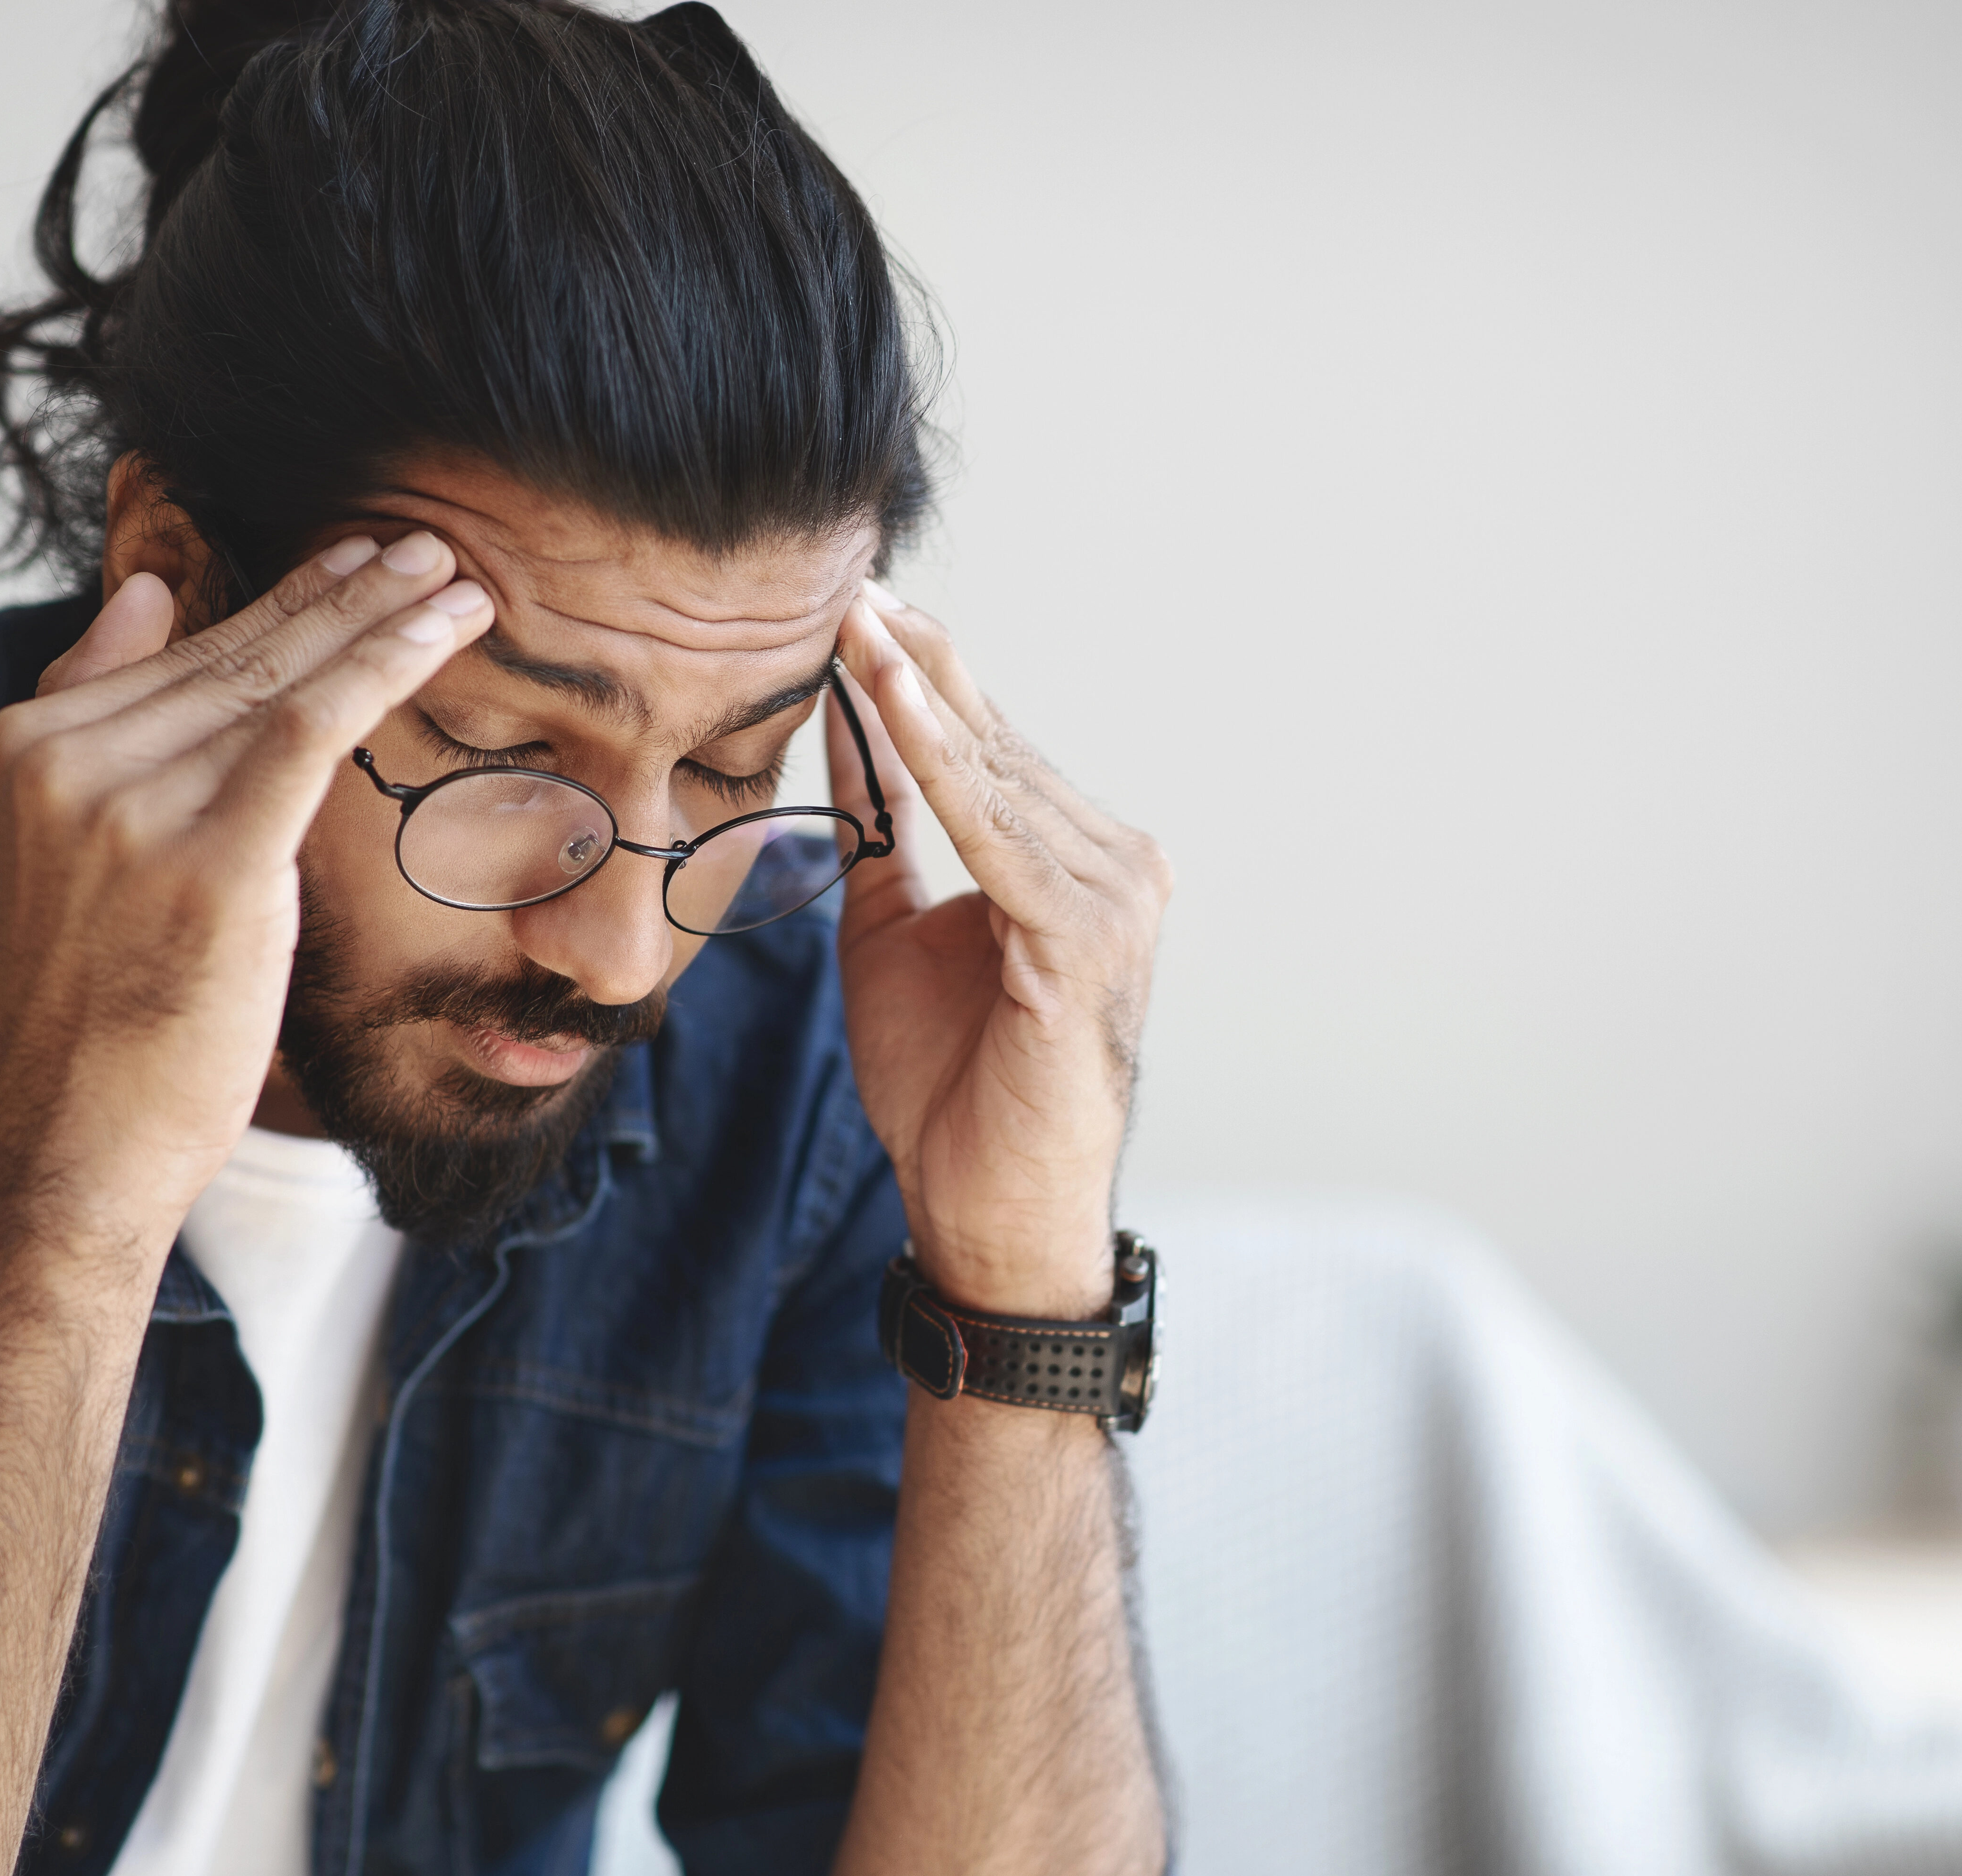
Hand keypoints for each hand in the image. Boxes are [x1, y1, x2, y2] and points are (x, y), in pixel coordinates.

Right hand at [0, 533, 490, 1227]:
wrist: (71, 1139)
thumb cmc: (92, 1011)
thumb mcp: (63, 850)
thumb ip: (95, 716)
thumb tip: (147, 593)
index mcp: (28, 747)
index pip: (181, 653)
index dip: (281, 599)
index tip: (356, 559)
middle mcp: (68, 761)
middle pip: (236, 655)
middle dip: (341, 592)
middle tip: (421, 543)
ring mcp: (132, 807)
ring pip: (280, 679)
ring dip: (380, 618)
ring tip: (453, 576)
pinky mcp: (208, 860)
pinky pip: (311, 728)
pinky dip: (382, 666)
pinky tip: (443, 630)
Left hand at [828, 585, 1171, 1317]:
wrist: (986, 1210)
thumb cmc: (949, 1090)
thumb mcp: (890, 932)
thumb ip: (881, 831)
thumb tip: (847, 727)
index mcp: (1075, 864)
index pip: (989, 749)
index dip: (918, 676)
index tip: (853, 605)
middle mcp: (1114, 866)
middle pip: (997, 742)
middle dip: (918, 661)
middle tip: (849, 579)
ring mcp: (1113, 899)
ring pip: (996, 773)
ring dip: (920, 693)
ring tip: (856, 618)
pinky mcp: (1083, 937)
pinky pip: (994, 830)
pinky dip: (938, 761)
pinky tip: (886, 696)